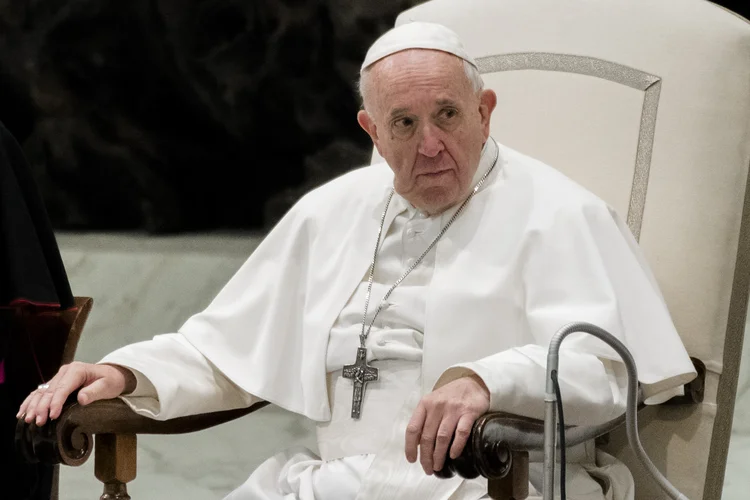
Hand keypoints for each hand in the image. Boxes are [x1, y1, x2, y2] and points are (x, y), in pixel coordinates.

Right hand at [17, 362, 135, 425]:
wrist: (112, 375)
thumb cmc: (111, 381)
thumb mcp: (107, 386)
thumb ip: (94, 392)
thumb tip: (81, 399)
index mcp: (76, 370)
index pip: (62, 388)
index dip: (56, 402)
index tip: (52, 416)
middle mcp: (65, 372)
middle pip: (49, 391)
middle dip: (42, 407)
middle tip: (38, 422)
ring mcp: (58, 377)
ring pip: (41, 392)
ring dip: (33, 406)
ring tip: (27, 420)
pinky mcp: (56, 384)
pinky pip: (40, 392)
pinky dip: (30, 402)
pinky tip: (23, 413)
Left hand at [405, 374, 489, 474]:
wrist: (474, 383)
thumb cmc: (451, 396)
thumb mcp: (433, 402)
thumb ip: (425, 419)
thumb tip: (418, 444)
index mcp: (425, 404)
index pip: (413, 428)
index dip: (410, 446)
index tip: (412, 460)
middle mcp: (437, 406)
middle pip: (427, 436)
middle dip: (426, 457)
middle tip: (428, 469)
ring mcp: (453, 409)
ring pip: (442, 437)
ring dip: (439, 455)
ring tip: (438, 466)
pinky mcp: (469, 413)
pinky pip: (461, 433)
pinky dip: (456, 446)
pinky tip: (453, 455)